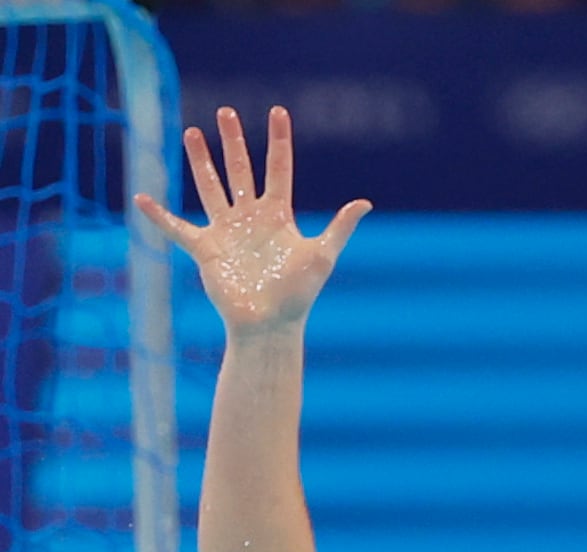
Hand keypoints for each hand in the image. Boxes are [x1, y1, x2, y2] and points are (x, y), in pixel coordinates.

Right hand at [133, 106, 368, 334]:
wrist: (270, 323)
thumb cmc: (298, 293)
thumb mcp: (323, 255)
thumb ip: (340, 227)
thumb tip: (365, 202)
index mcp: (278, 216)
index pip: (279, 169)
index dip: (279, 141)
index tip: (278, 112)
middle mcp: (251, 218)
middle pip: (241, 170)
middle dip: (234, 142)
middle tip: (226, 112)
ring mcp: (226, 231)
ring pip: (210, 187)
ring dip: (201, 161)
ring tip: (193, 132)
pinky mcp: (205, 249)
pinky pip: (176, 229)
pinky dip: (158, 216)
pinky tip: (140, 199)